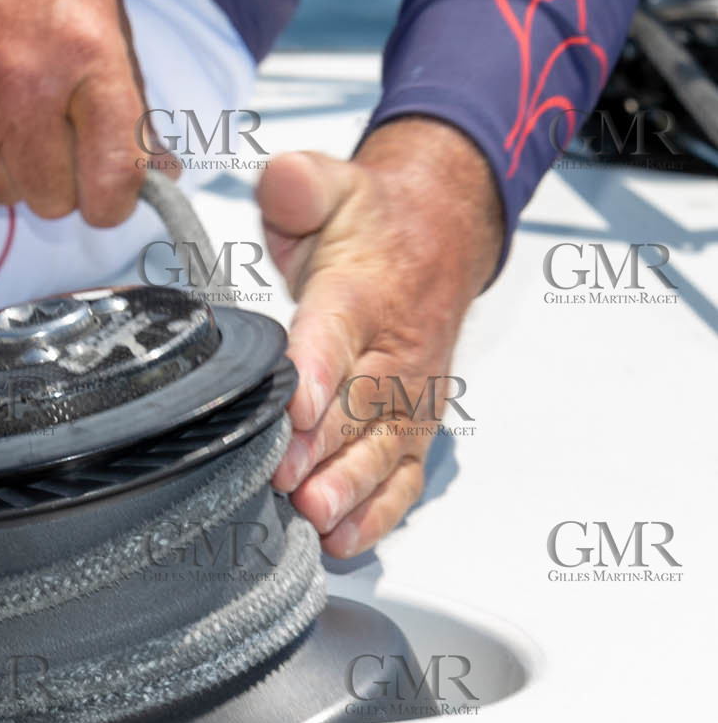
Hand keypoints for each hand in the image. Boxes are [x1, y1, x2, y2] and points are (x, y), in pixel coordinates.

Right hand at [0, 0, 147, 224]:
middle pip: (56, 201)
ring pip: (3, 194)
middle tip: (49, 129)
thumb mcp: (98, 9)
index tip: (112, 192)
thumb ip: (131, 97)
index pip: (115, 178)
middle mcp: (22, 93)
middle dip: (60, 178)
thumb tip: (163, 171)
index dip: (118, 199)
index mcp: (84, 58)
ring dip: (9, 166)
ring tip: (2, 104)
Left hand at [257, 117, 503, 556]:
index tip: (294, 405)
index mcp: (365, 289)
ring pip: (384, 448)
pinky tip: (344, 540)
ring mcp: (410, 394)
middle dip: (323, 447)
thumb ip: (300, 184)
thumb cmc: (371, 225)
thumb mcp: (330, 182)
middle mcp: (395, 349)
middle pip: (360, 404)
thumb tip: (282, 185)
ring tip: (315, 515)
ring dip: (350, 487)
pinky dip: (379, 512)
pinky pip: (403, 475)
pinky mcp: (414, 426)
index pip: (339, 331)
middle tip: (285, 479)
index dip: (318, 371)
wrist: (439, 239)